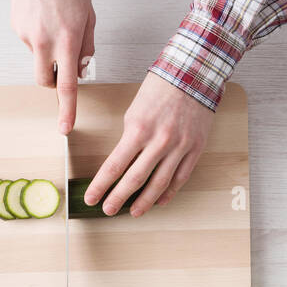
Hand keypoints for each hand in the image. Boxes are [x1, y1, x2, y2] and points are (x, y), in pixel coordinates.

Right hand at [9, 0, 94, 132]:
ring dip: (47, 49)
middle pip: (45, 80)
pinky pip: (29, 39)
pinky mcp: (15, 24)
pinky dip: (37, 32)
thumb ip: (86, 44)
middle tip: (62, 64)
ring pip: (38, 57)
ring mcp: (27, 33)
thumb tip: (80, 68)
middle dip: (53, 81)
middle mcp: (45, 39)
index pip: (67, 85)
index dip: (67, 109)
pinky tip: (42, 10)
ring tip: (53, 19)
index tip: (64, 128)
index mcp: (68, 38)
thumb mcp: (88, 13)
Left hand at [84, 73, 214, 215]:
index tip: (91, 198)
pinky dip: (169, 192)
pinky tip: (159, 201)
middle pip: (135, 179)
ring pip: (159, 184)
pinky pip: (181, 177)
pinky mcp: (195, 149)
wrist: (193, 73)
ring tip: (134, 212)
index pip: (114, 165)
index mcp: (138, 129)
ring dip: (144, 202)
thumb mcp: (135, 110)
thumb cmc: (160, 88)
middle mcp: (159, 141)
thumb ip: (130, 137)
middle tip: (108, 210)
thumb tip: (123, 162)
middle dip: (118, 198)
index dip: (101, 185)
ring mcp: (179, 147)